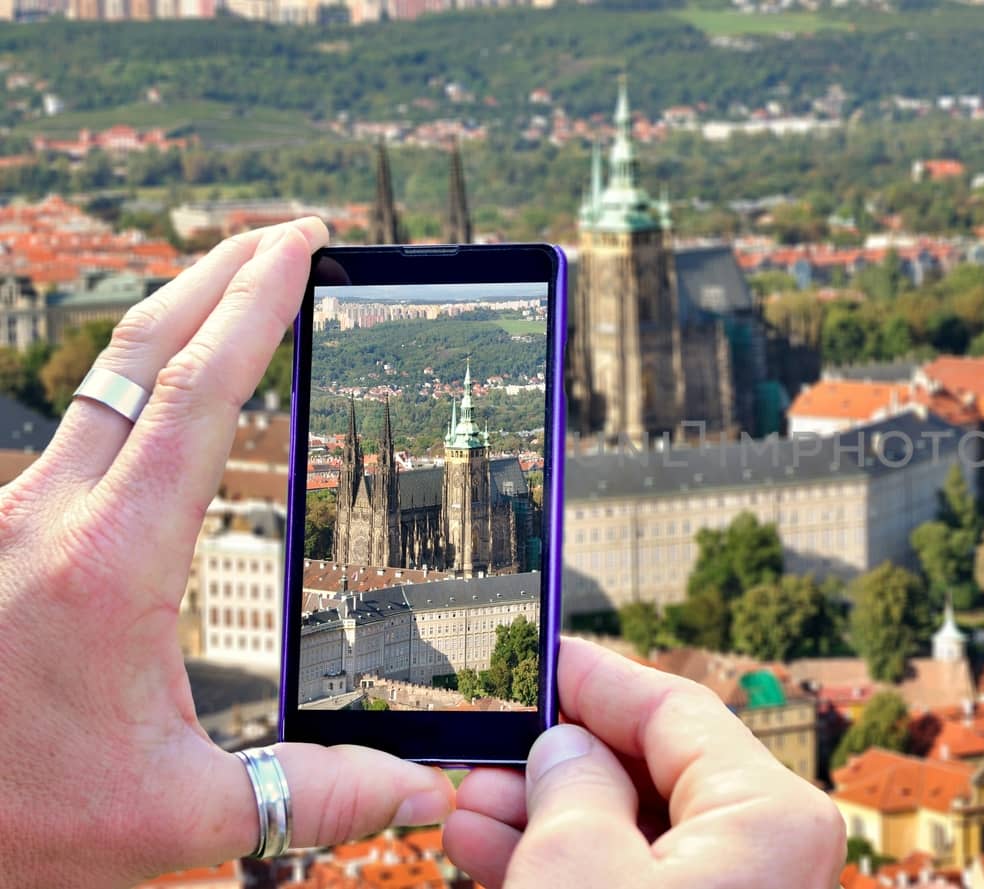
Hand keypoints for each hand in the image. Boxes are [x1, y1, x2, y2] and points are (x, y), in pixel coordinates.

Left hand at [0, 220, 454, 886]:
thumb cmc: (11, 824)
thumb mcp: (175, 820)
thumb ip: (311, 796)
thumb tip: (419, 789)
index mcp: (109, 562)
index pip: (198, 395)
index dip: (258, 306)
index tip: (305, 245)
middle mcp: (50, 518)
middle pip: (141, 353)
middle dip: (221, 275)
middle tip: (291, 237)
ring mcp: (12, 521)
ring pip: (101, 386)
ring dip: (177, 325)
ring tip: (241, 300)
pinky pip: (79, 435)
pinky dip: (140, 388)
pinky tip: (167, 409)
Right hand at [443, 637, 845, 888]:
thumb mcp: (578, 868)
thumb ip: (570, 785)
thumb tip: (566, 748)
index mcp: (771, 816)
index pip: (676, 708)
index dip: (597, 678)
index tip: (544, 655)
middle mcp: (772, 852)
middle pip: (654, 771)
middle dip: (560, 758)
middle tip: (487, 747)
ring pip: (637, 832)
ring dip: (549, 816)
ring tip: (471, 807)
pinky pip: (638, 880)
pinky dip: (570, 865)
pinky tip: (494, 851)